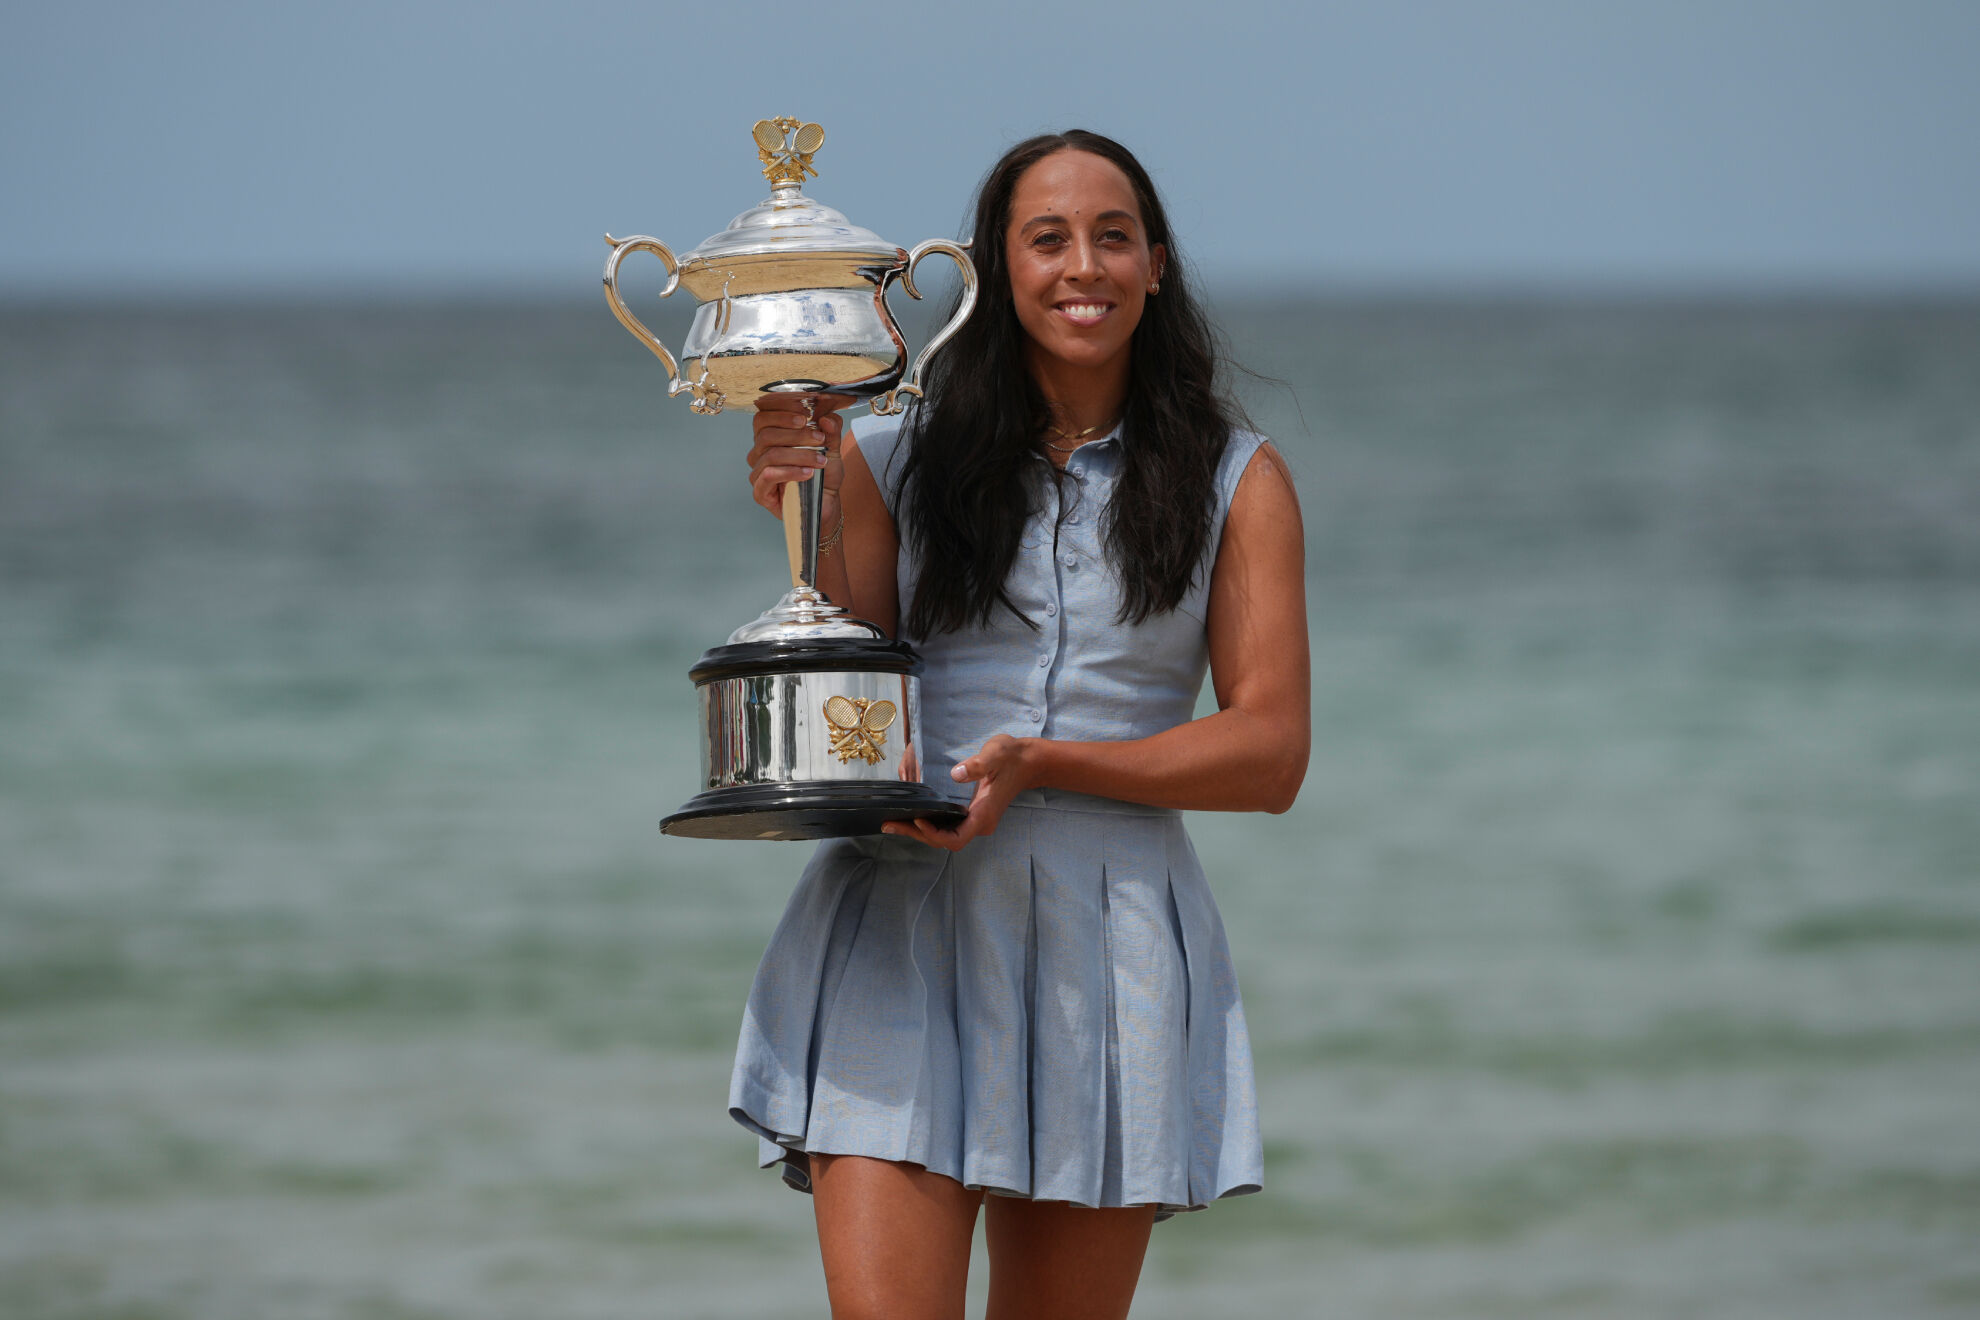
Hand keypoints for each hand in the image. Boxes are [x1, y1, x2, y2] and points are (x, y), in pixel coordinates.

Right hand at [747, 394, 855, 525]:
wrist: (826, 503)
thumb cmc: (823, 473)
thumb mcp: (832, 447)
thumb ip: (831, 429)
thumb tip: (826, 417)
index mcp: (770, 436)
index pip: (763, 415)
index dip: (781, 410)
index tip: (805, 412)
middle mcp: (759, 452)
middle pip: (766, 433)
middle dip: (796, 433)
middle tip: (819, 438)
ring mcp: (758, 472)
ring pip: (771, 454)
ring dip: (799, 454)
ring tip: (821, 461)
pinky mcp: (760, 492)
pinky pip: (769, 475)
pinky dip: (791, 472)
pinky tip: (808, 474)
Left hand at [882, 735, 1036, 851]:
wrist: (1028, 761)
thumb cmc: (1012, 757)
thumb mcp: (996, 754)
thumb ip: (978, 764)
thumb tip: (957, 774)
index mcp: (983, 815)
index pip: (955, 838)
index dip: (934, 834)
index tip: (917, 819)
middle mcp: (979, 823)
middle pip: (944, 840)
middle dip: (916, 834)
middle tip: (888, 825)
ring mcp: (975, 821)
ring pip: (944, 835)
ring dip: (919, 831)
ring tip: (893, 823)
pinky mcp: (971, 814)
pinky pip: (947, 827)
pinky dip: (928, 824)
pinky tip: (911, 815)